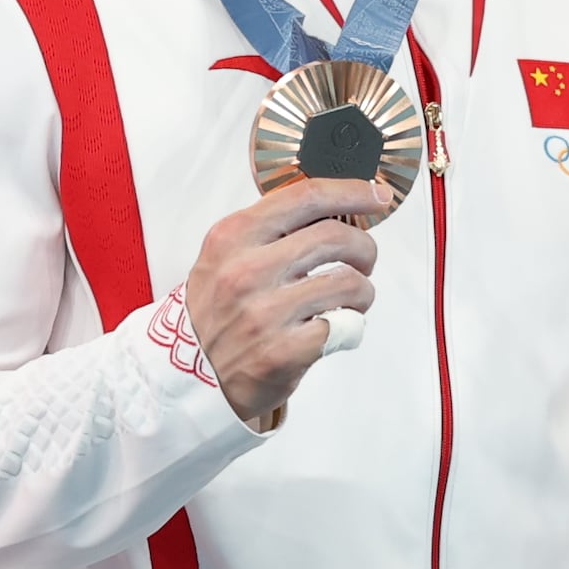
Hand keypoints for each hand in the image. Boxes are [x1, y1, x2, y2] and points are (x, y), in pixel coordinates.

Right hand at [184, 176, 395, 431]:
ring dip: (363, 291)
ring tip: (350, 301)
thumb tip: (335, 209)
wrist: (191, 376)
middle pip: (336, 236)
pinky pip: (343, 327)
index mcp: (232, 237)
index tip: (377, 196)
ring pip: (348, 283)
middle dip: (364, 248)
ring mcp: (263, 313)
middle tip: (364, 260)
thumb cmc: (217, 313)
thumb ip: (270, 230)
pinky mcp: (281, 353)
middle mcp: (245, 271)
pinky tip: (337, 329)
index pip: (305, 197)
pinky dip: (351, 327)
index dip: (352, 192)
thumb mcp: (224, 256)